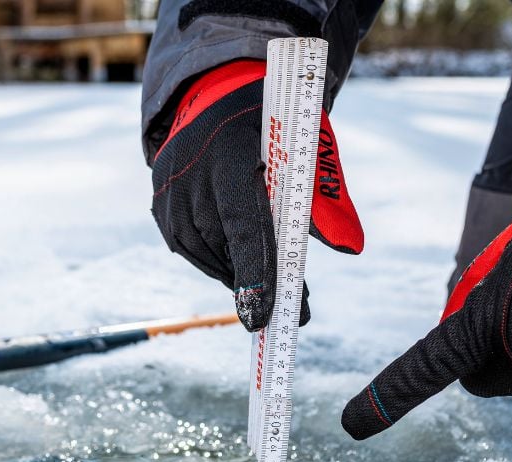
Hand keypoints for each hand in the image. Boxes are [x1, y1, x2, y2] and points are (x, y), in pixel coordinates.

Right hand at [150, 59, 363, 331]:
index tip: (265, 318)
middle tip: (289, 308)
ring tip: (263, 273)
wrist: (218, 93)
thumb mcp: (308, 150)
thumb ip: (327, 202)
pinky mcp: (158, 204)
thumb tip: (352, 247)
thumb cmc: (274, 125)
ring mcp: (168, 191)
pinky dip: (216, 258)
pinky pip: (190, 249)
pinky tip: (235, 251)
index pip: (244, 228)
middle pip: (225, 249)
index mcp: (231, 154)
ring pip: (207, 256)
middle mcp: (191, 174)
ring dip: (237, 271)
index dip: (255, 275)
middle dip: (258, 283)